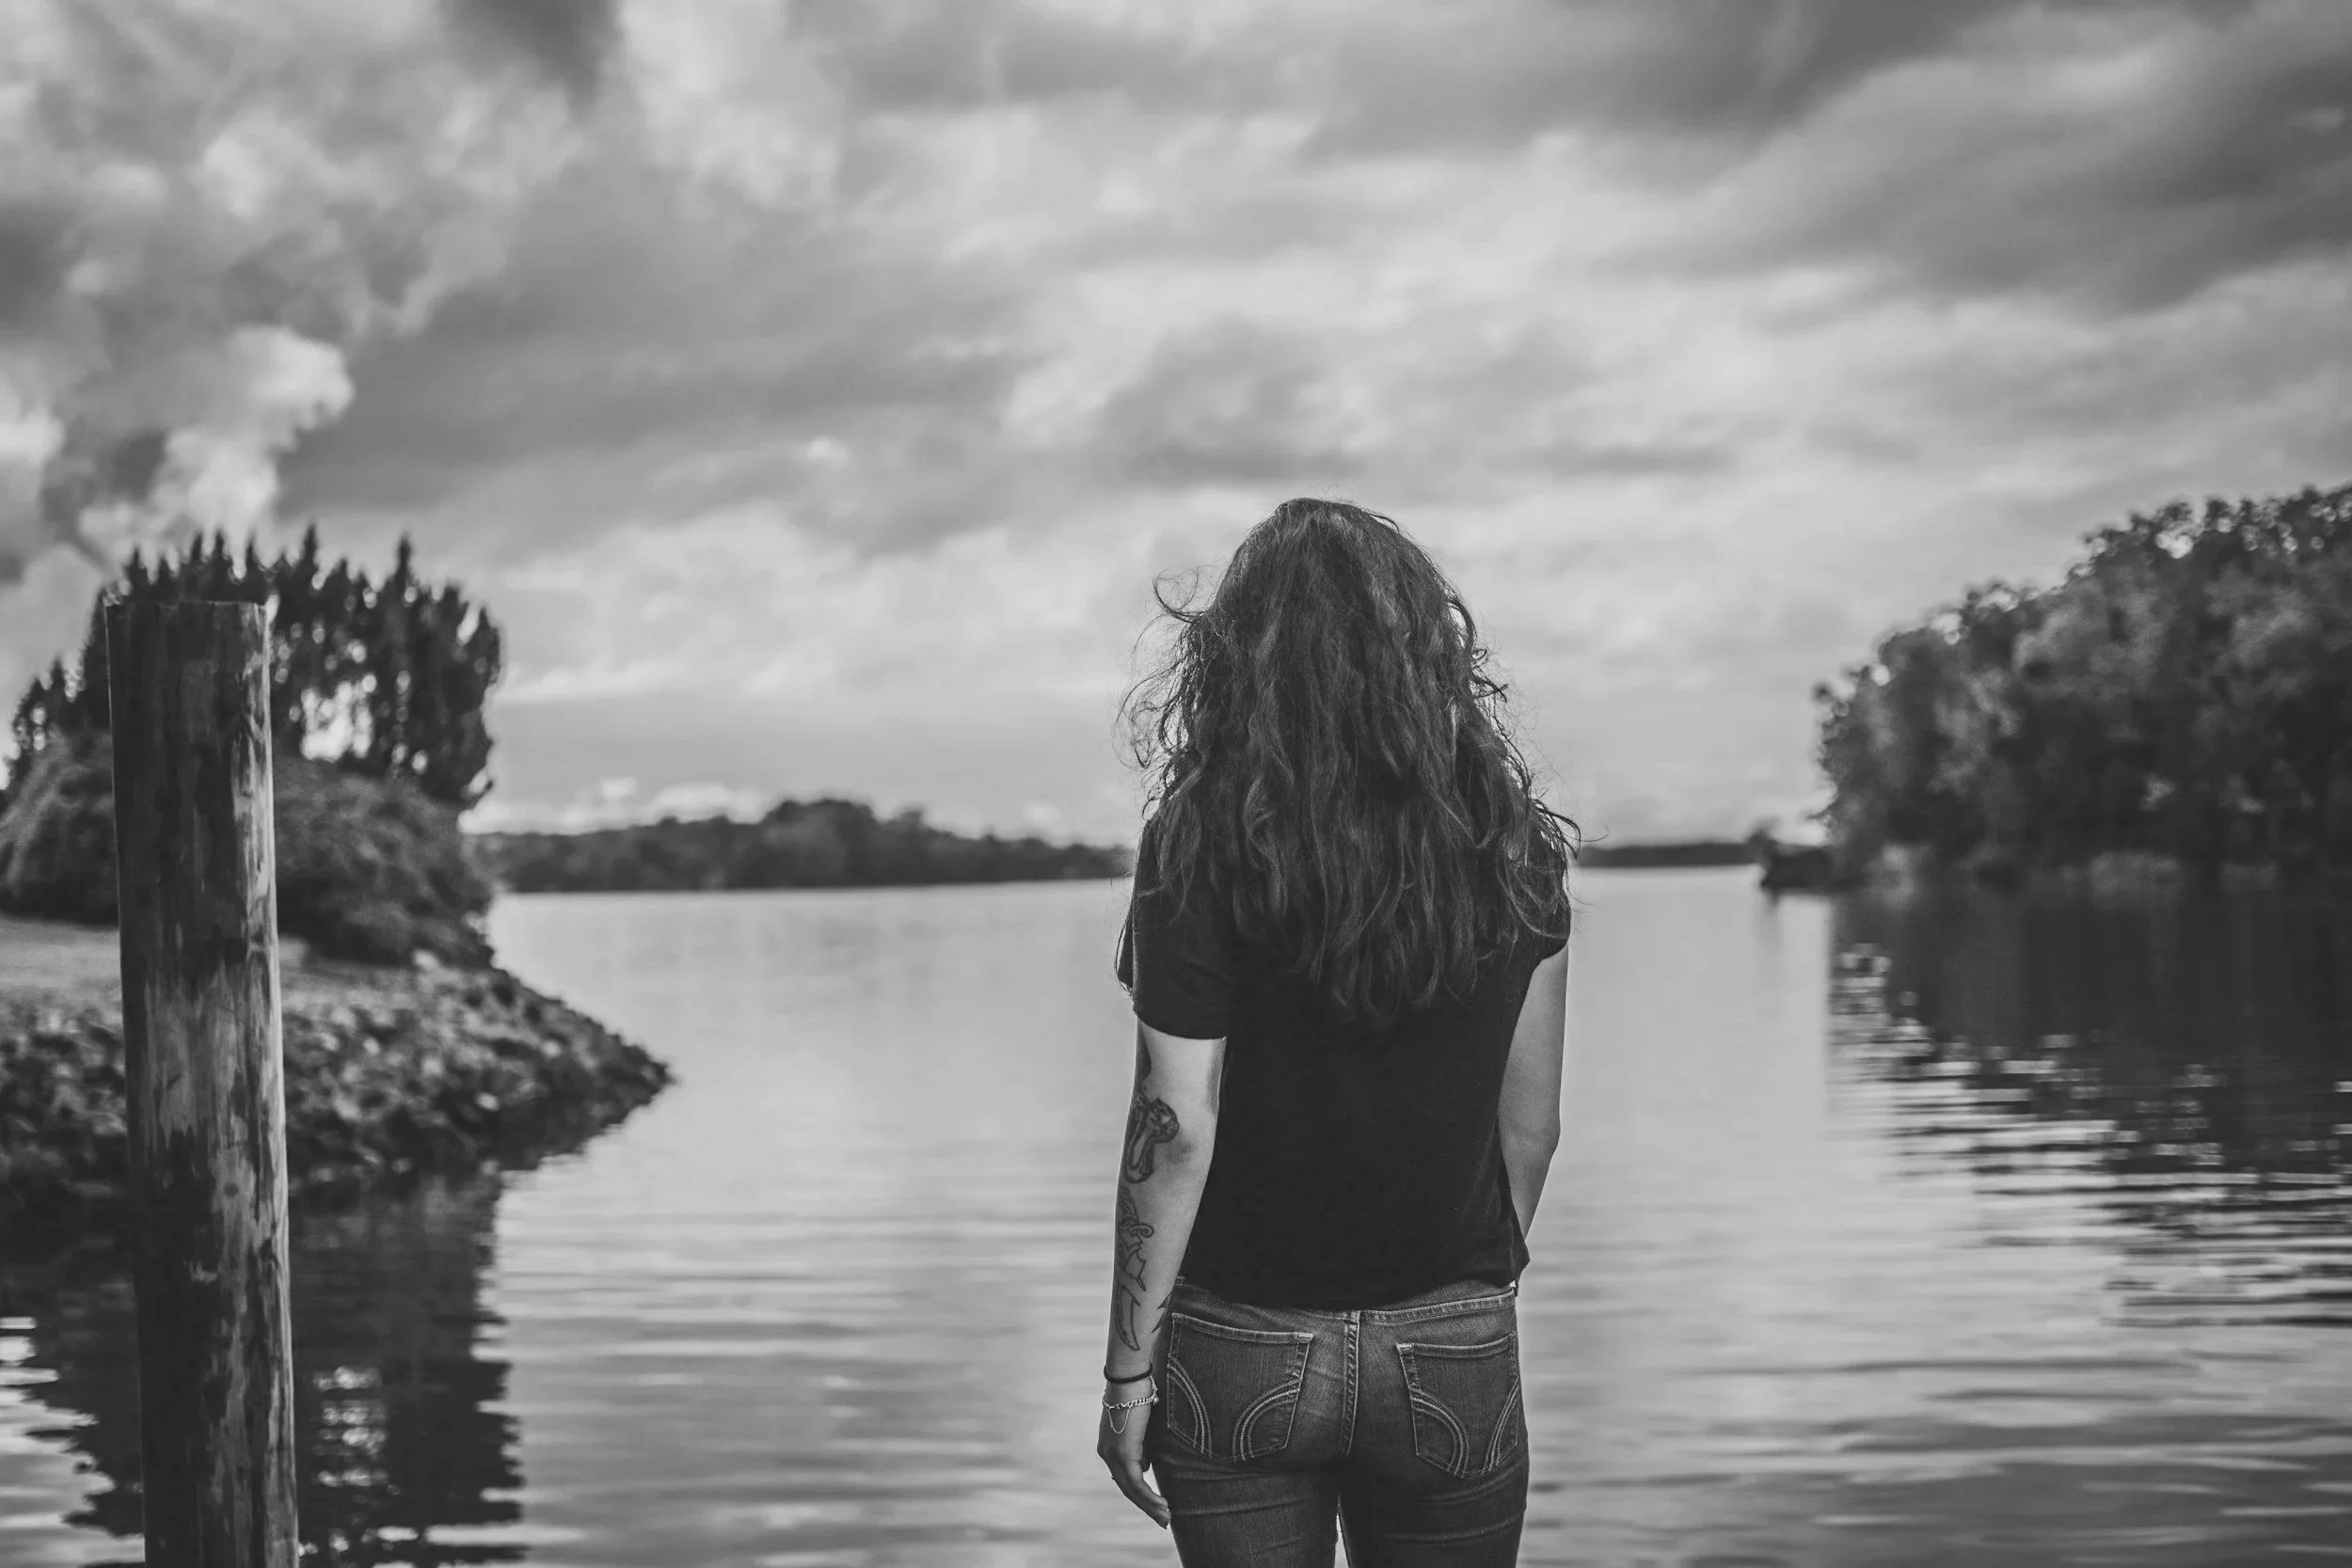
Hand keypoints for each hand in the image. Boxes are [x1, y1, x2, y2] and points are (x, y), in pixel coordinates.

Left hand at [1096, 1385, 1167, 1528]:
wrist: (1129, 1377)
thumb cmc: (1137, 1392)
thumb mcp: (1140, 1425)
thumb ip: (1141, 1446)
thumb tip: (1146, 1466)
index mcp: (1109, 1446)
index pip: (1124, 1476)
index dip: (1139, 1493)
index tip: (1154, 1504)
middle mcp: (1107, 1453)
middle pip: (1126, 1487)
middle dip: (1145, 1505)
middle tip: (1162, 1519)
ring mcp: (1113, 1454)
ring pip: (1131, 1489)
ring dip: (1150, 1505)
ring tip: (1165, 1517)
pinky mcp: (1122, 1453)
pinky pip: (1136, 1482)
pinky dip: (1149, 1496)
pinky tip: (1162, 1505)